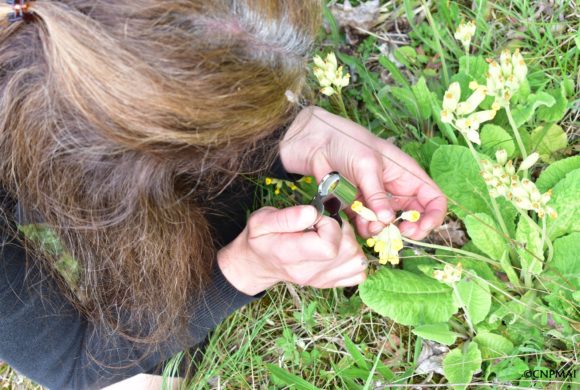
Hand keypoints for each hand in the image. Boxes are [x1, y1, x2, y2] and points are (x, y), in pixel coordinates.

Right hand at [217, 205, 366, 295]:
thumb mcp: (262, 220)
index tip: (316, 218)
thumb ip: (287, 216)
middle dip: (342, 230)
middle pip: (348, 251)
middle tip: (324, 224)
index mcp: (291, 255)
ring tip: (332, 235)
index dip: (329, 225)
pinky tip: (339, 249)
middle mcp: (308, 272)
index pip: (328, 246)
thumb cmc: (260, 238)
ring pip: (357, 262)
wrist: (257, 263)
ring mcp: (320, 280)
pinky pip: (358, 275)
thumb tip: (313, 213)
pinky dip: (354, 260)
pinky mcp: (328, 283)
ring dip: (351, 242)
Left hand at [279, 106, 446, 239]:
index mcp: (407, 174)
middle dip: (407, 230)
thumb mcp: (367, 165)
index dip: (433, 217)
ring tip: (369, 225)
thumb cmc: (347, 142)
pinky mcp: (359, 206)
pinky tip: (358, 223)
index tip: (419, 228)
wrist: (315, 142)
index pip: (433, 200)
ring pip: (389, 225)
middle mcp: (396, 189)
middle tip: (395, 234)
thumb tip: (387, 219)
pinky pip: (368, 224)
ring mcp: (377, 199)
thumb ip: (377, 194)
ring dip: (382, 230)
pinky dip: (365, 229)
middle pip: (414, 218)